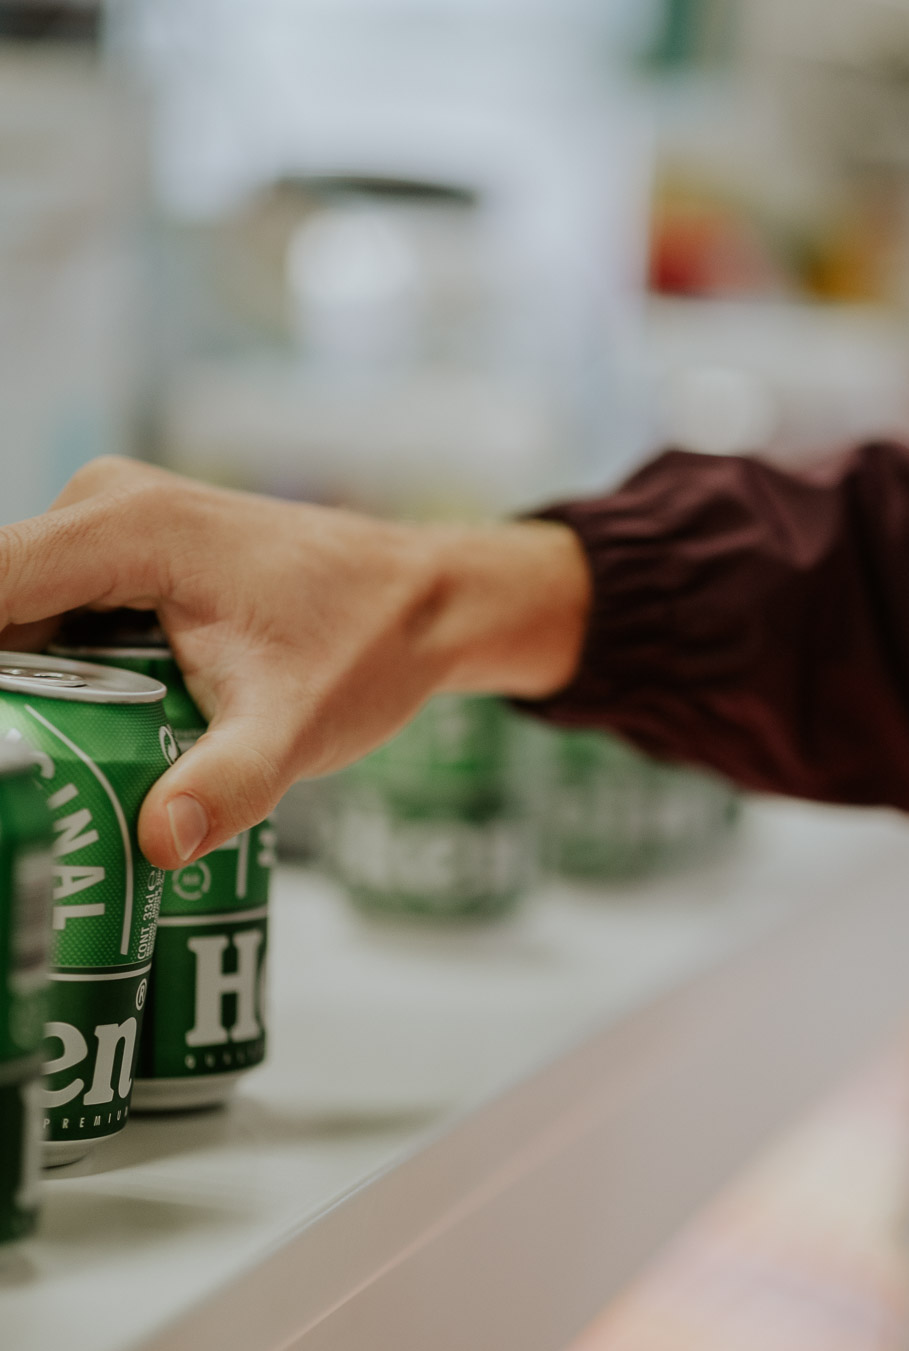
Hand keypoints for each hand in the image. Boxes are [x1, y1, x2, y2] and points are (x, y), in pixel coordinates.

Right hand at [0, 457, 589, 869]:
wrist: (424, 598)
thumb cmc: (369, 643)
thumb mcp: (297, 726)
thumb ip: (228, 782)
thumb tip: (160, 842)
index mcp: (126, 527)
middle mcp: (102, 507)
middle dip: (6, 701)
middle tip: (25, 781)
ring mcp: (109, 526)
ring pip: (14, 619)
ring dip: (21, 697)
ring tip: (42, 777)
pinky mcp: (121, 557)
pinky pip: (49, 619)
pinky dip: (45, 681)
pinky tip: (67, 748)